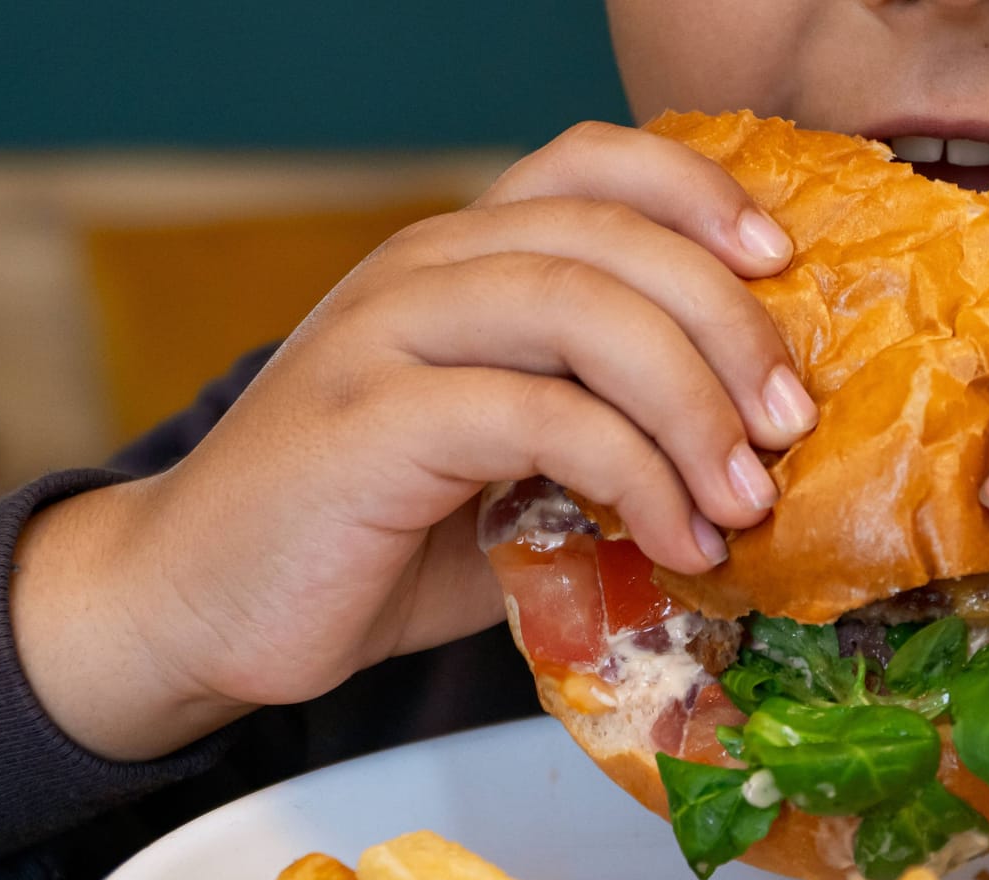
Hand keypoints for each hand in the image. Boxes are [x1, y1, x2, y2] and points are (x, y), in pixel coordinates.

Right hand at [13, 121, 818, 758]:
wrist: (199, 605)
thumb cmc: (368, 535)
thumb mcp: (506, 463)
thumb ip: (601, 426)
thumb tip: (750, 453)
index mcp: (458, 257)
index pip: (590, 165)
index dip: (698, 195)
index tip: (782, 268)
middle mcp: (422, 269)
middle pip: (613, 238)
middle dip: (730, 325)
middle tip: (790, 423)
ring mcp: (388, 336)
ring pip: (584, 312)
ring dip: (693, 406)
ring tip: (746, 499)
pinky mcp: (371, 421)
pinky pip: (540, 415)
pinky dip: (633, 477)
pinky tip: (675, 542)